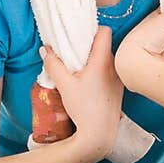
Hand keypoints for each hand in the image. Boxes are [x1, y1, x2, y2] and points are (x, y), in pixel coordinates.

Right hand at [39, 25, 124, 157]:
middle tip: (73, 51)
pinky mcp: (118, 89)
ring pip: (106, 59)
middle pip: (103, 45)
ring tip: (78, 68)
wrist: (100, 134)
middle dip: (88, 45)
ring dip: (93, 59)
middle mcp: (114, 66)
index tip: (79, 33)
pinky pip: (109, 71)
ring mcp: (118, 78)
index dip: (92, 28)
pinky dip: (98, 71)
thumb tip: (46, 49)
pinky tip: (87, 82)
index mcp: (102, 61)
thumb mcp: (64, 85)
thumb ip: (53, 64)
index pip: (104, 31)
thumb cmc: (84, 109)